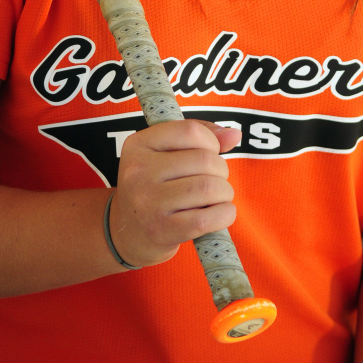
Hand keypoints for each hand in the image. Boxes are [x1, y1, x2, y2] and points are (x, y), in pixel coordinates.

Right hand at [107, 120, 241, 267]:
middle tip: (215, 180)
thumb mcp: (164, 154)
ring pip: (208, 188)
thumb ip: (200, 138)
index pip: (190, 131)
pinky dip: (224, 215)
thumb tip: (234, 134)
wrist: (128, 231)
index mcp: (139, 144)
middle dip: (221, 170)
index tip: (211, 153)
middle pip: (204, 160)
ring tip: (218, 197)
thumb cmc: (155, 186)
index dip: (211, 141)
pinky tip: (221, 213)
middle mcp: (139, 171)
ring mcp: (148, 202)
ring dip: (224, 193)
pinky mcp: (161, 230)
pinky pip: (206, 219)